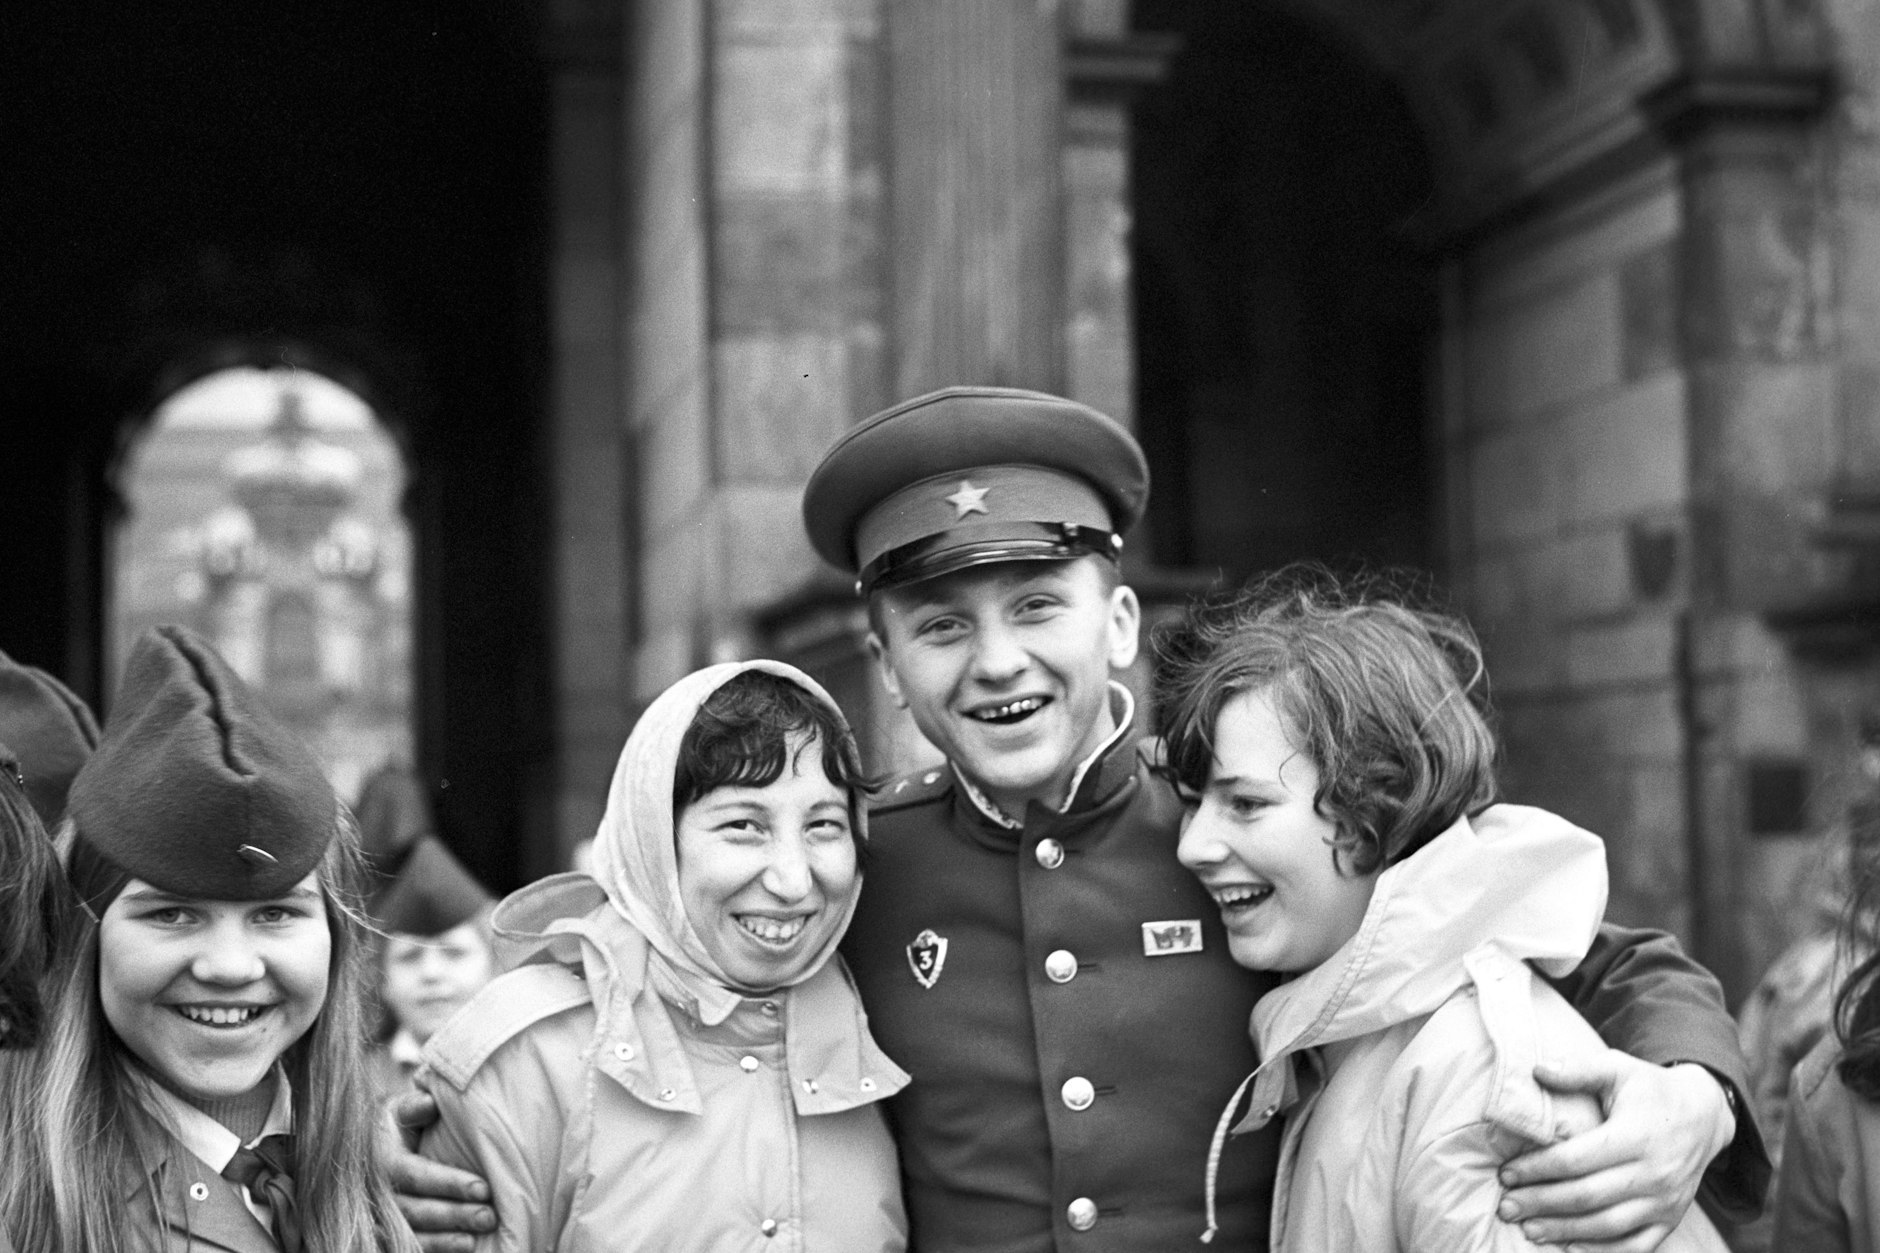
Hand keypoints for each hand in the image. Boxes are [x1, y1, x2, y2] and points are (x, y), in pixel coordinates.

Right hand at [381, 1088, 497, 1251]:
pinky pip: (409, 1247)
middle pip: (416, 1211)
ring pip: (412, 1234)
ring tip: (475, 1239)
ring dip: (445, 1239)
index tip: (483, 1188)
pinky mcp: (387, 1233)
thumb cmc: (399, 1125)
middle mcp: (378, 1193)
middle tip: (489, 1216)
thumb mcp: (400, 1109)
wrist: (371, 1148)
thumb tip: (429, 1100)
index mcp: (383, 1160)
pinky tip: (462, 1248)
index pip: (417, 1175)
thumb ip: (413, 1107)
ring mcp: (380, 1218)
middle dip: (454, 1215)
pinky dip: (435, 1250)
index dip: (449, 1184)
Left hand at [1495, 1052, 1733, 1251]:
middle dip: (1541, 1203)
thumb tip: (1536, 1071)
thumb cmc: (1649, 1089)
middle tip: (1506, 1206)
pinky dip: (1602, 1251)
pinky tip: (1569, 1249)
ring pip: (1607, 1226)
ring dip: (1564, 1231)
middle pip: (1587, 1196)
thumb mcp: (1618, 1068)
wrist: (1705, 1115)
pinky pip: (1635, 1246)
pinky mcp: (1671, 1219)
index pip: (1577, 1160)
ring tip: (1528, 1230)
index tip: (1506, 1173)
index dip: (1538, 1169)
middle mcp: (1654, 1174)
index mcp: (1636, 1136)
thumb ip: (1578, 1070)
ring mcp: (1665, 1202)